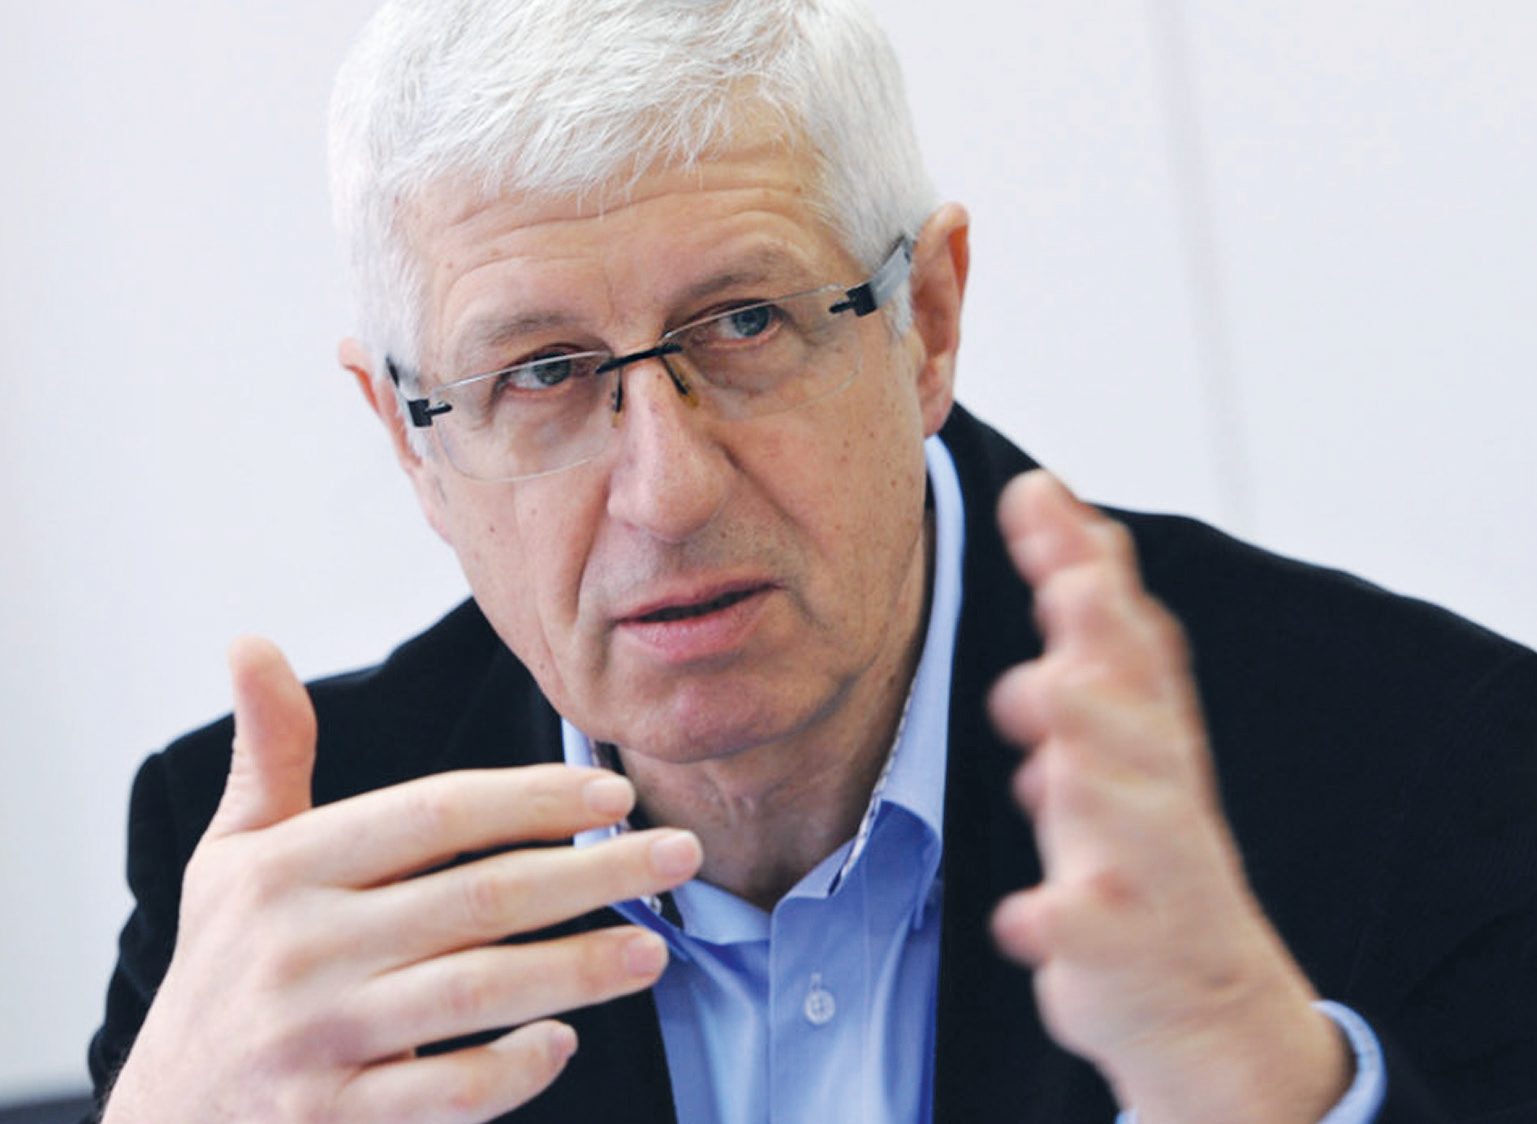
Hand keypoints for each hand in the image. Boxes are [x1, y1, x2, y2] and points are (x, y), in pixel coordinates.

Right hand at [105, 638, 701, 1123]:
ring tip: (656, 949)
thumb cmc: (223, 965)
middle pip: (478, 897)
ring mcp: (315, 1042)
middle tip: (681, 856)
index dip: (534, 798)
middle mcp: (298, 948)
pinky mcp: (331, 1121)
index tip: (617, 794)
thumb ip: (269, 755)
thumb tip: (251, 641)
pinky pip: (443, 1097)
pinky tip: (563, 1042)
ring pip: (475, 993)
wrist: (162, 1118)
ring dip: (579, 969)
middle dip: (593, 873)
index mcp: (284, 868)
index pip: (434, 812)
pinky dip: (512, 1071)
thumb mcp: (231, 856)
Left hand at [988, 472, 1348, 1123]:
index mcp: (1144, 728)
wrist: (1201, 997)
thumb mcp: (1112, 727)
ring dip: (1087, 764)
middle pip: (1135, 702)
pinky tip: (1023, 917)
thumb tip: (1039, 495)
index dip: (1083, 559)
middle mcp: (1154, 785)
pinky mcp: (1120, 946)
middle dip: (1105, 642)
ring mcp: (1144, 868)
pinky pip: (1092, 933)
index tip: (1034, 493)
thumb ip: (1076, 622)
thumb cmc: (1135, 841)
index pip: (1122, 627)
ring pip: (1124, 809)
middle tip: (1072, 584)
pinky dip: (1061, 924)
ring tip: (1046, 716)